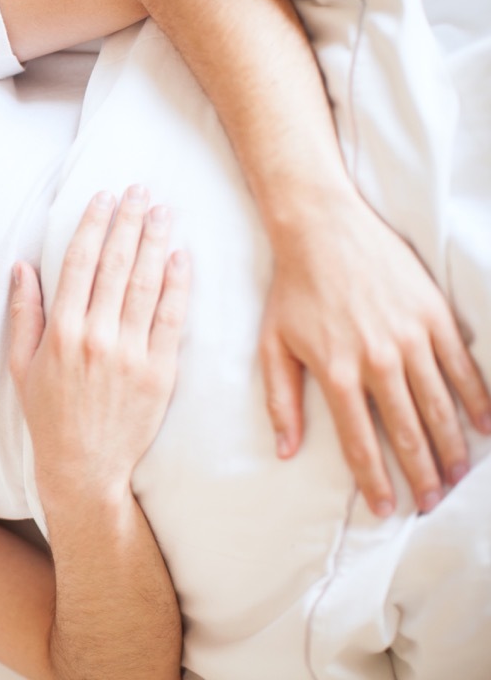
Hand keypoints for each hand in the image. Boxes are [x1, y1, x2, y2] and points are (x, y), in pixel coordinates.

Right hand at [8, 186, 190, 499]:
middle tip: (140, 190)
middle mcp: (95, 337)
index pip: (79, 263)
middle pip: (116, 265)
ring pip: (145, 284)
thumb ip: (24, 314)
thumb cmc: (48, 416)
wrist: (84, 467)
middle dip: (128, 222)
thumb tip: (22, 266)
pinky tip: (181, 257)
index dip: (93, 225)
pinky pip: (170, 319)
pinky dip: (177, 285)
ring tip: (163, 211)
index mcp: (61, 332)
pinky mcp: (159, 372)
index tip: (103, 197)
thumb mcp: (21, 365)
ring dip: (155, 242)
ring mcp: (130, 354)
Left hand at [262, 196, 490, 515]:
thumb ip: (280, 401)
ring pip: (441, 407)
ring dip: (453, 448)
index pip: (361, 443)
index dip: (377, 482)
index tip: (388, 510)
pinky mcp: (434, 316)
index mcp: (337, 373)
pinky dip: (478, 400)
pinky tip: (486, 427)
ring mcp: (411, 338)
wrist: (321, 230)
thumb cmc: (292, 291)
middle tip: (431, 504)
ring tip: (458, 477)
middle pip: (409, 433)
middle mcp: (378, 361)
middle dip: (422, 476)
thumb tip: (286, 450)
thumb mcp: (272, 346)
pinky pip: (463, 367)